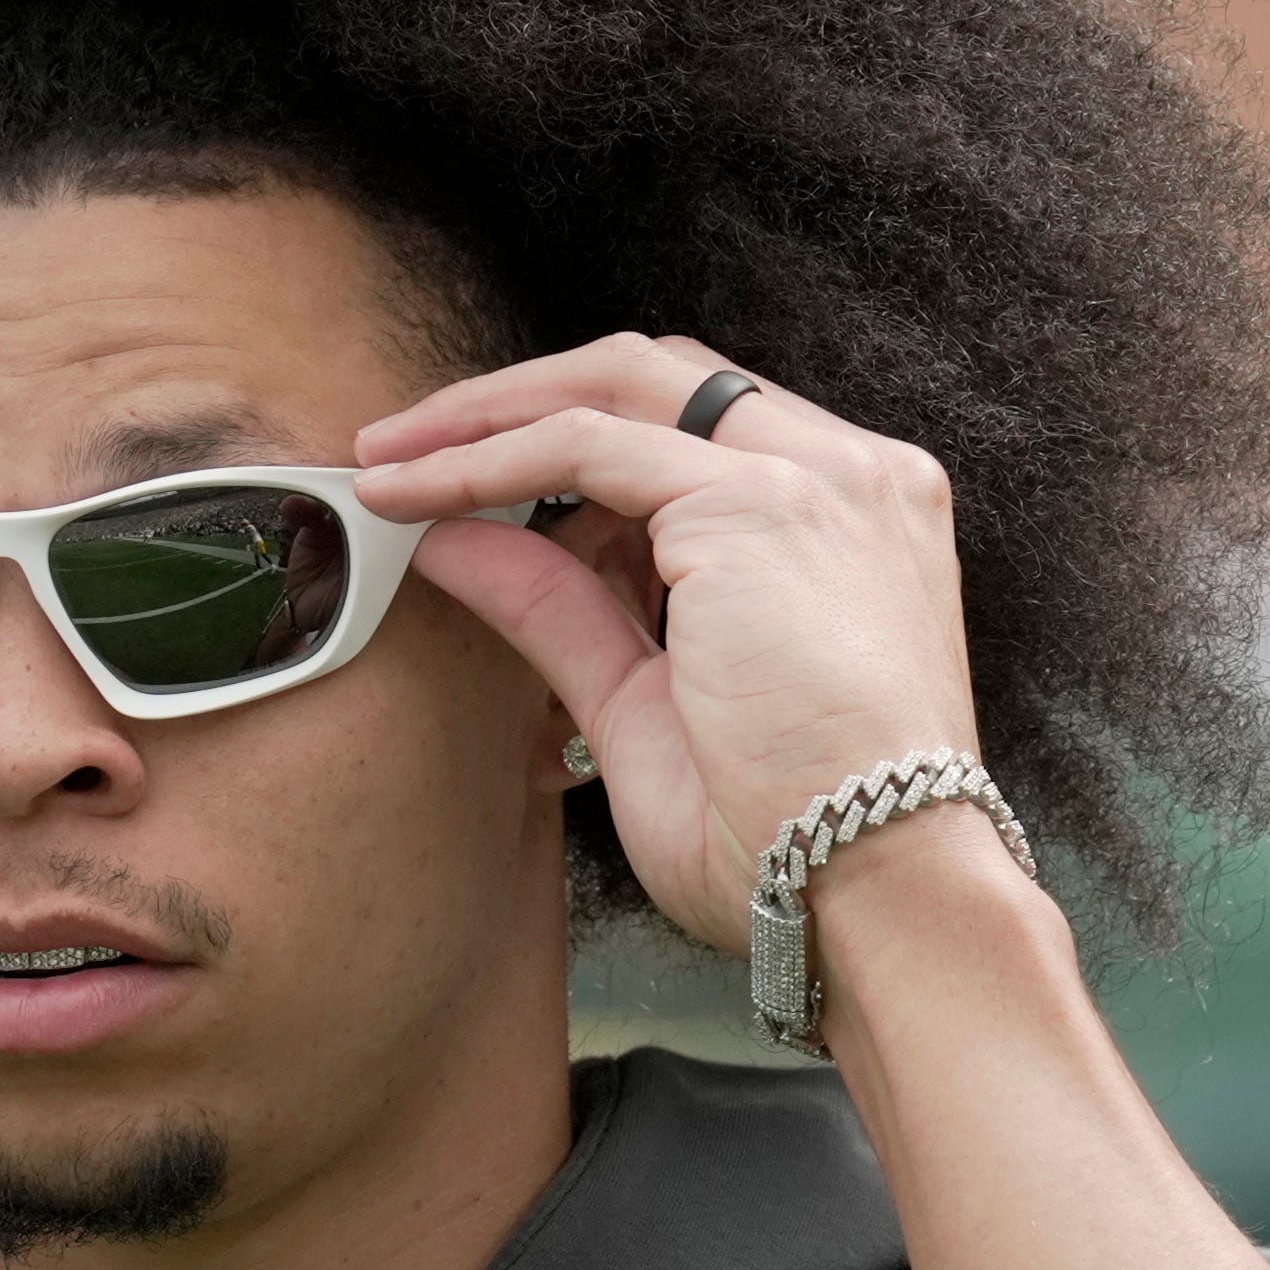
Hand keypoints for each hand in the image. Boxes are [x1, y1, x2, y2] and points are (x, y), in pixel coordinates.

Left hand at [356, 338, 993, 946]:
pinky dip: (490, 458)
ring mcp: (814, 477)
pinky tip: (416, 491)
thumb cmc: (790, 842)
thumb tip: (457, 544)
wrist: (879, 891)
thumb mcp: (648, 708)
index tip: (476, 481)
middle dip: (521, 398)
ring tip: (389, 458)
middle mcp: (850, 477)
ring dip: (491, 413)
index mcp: (853, 522)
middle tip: (406, 441)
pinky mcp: (757, 503)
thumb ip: (566, 613)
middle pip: (660, 378)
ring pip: (619, 385)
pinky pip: (586, 445)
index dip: (576, 439)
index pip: (699, 433)